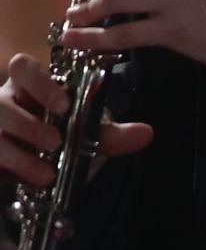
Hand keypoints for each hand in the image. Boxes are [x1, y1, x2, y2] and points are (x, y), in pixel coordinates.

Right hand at [0, 53, 154, 189]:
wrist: (32, 168)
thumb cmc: (58, 139)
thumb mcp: (85, 135)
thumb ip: (111, 134)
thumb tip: (146, 133)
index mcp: (27, 87)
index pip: (22, 67)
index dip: (39, 82)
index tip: (63, 104)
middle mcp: (3, 103)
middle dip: (27, 123)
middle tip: (55, 141)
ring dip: (18, 153)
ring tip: (47, 173)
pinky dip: (9, 170)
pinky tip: (31, 182)